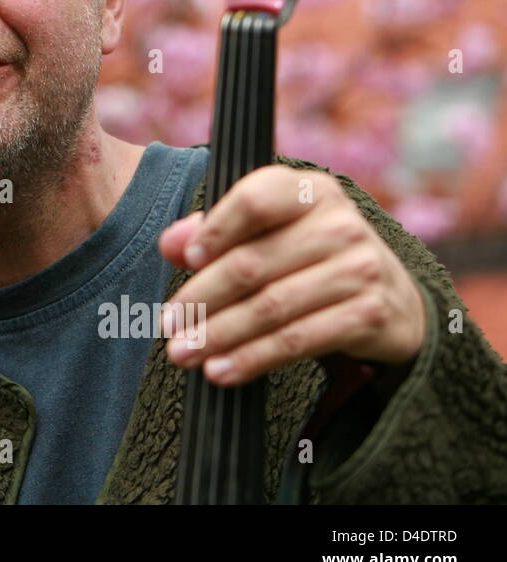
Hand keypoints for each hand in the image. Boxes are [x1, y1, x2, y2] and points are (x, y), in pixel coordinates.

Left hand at [157, 165, 425, 385]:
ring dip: (219, 334)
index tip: (185, 259)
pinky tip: (221, 370)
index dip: (215, 230)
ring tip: (183, 352)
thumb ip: (215, 231)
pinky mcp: (369, 314)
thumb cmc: (309, 257)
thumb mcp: (269, 232)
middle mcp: (339, 224)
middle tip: (169, 324)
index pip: (255, 201)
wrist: (393, 298)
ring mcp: (359, 269)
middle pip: (253, 263)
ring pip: (271, 307)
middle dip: (201, 298)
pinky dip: (253, 358)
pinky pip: (298, 340)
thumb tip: (170, 243)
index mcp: (309, 191)